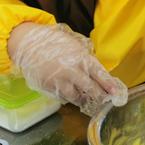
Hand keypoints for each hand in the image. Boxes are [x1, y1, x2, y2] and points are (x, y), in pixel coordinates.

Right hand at [9, 23, 127, 115]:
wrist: (29, 45)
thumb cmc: (54, 43)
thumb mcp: (74, 45)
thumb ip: (85, 58)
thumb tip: (97, 72)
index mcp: (80, 57)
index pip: (98, 72)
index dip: (107, 83)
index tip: (115, 91)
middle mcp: (70, 70)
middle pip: (89, 87)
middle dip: (99, 96)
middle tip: (104, 101)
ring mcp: (59, 81)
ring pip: (76, 96)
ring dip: (82, 98)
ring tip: (85, 98)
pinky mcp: (49, 88)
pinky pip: (63, 98)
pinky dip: (68, 97)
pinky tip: (69, 93)